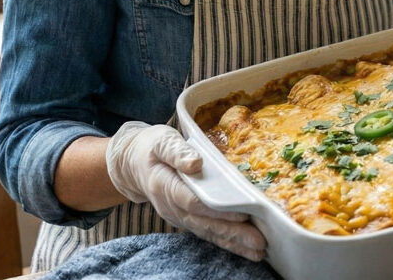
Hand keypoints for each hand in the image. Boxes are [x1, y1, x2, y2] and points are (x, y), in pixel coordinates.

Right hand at [106, 121, 266, 261]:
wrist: (133, 165)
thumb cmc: (152, 149)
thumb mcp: (162, 141)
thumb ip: (177, 151)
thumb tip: (195, 163)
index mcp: (164, 185)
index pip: (193, 201)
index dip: (217, 210)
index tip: (241, 214)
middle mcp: (171, 206)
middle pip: (204, 223)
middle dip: (232, 233)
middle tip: (259, 241)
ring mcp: (178, 216)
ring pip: (207, 232)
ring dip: (233, 243)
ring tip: (258, 251)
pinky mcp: (186, 219)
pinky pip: (207, 233)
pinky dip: (226, 242)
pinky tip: (245, 250)